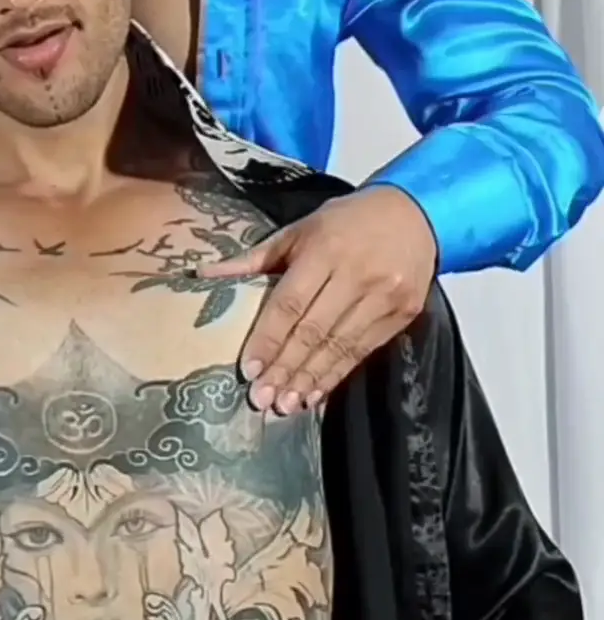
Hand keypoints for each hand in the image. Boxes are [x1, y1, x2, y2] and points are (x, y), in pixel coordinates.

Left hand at [200, 187, 436, 412]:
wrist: (417, 215)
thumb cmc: (347, 222)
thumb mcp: (300, 230)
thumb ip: (254, 259)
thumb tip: (203, 273)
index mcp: (325, 248)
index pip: (290, 302)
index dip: (268, 339)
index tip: (249, 370)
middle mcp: (357, 274)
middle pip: (314, 330)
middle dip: (286, 369)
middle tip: (261, 399)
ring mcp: (384, 296)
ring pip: (339, 346)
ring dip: (310, 379)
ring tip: (286, 405)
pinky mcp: (403, 314)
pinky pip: (363, 351)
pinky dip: (336, 374)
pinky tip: (316, 393)